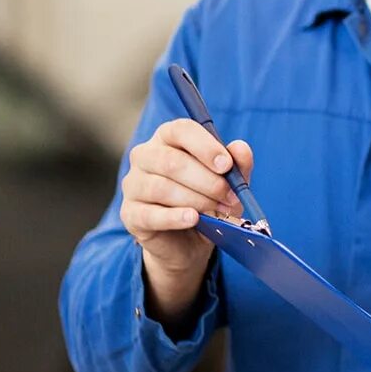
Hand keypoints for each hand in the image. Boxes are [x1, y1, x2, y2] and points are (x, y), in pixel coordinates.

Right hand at [119, 118, 253, 318]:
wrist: (189, 241)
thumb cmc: (208, 200)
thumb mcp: (229, 182)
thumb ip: (238, 164)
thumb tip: (240, 148)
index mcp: (168, 138)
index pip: (181, 130)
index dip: (205, 146)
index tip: (226, 165)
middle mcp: (145, 156)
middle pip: (172, 161)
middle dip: (207, 181)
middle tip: (229, 197)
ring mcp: (133, 184)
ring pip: (162, 188)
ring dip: (196, 200)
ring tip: (217, 212)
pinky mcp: (130, 213)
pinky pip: (150, 214)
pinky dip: (175, 217)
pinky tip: (193, 219)